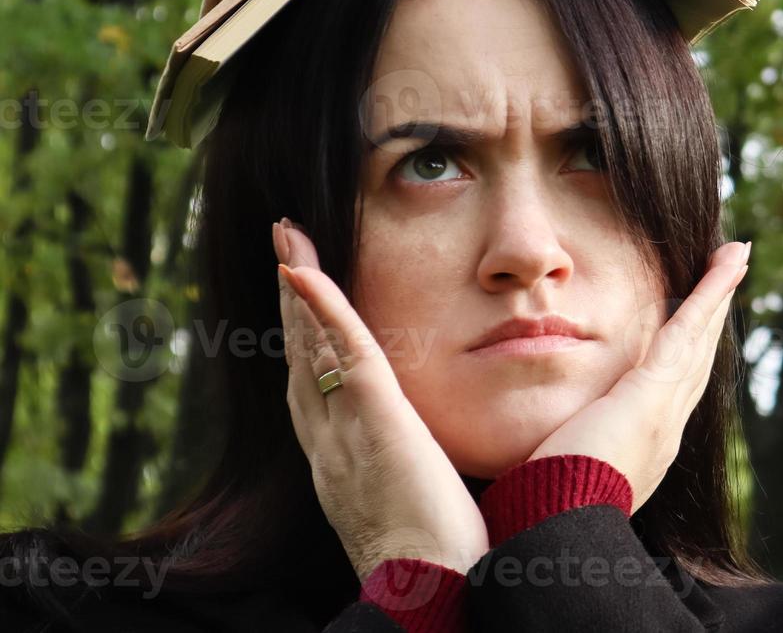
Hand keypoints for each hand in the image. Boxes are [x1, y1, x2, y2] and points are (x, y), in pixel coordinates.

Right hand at [273, 219, 489, 579]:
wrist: (434, 596)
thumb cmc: (442, 564)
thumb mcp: (418, 508)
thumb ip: (418, 475)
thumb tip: (438, 463)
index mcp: (345, 463)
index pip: (320, 389)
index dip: (309, 343)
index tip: (304, 301)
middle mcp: (331, 444)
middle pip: (302, 359)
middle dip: (291, 307)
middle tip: (284, 252)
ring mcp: (344, 432)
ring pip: (313, 346)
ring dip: (299, 289)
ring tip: (289, 242)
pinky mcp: (376, 421)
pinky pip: (343, 352)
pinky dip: (323, 306)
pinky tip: (304, 270)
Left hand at [527, 239, 750, 511]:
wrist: (554, 530)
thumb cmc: (538, 512)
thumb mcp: (549, 476)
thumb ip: (549, 454)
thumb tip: (522, 455)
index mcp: (643, 447)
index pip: (670, 388)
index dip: (685, 352)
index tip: (693, 325)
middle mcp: (666, 429)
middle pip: (696, 359)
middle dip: (712, 318)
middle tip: (728, 275)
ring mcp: (666, 411)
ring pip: (699, 340)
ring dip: (717, 296)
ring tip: (734, 258)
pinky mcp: (654, 394)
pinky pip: (688, 332)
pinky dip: (709, 294)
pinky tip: (726, 261)